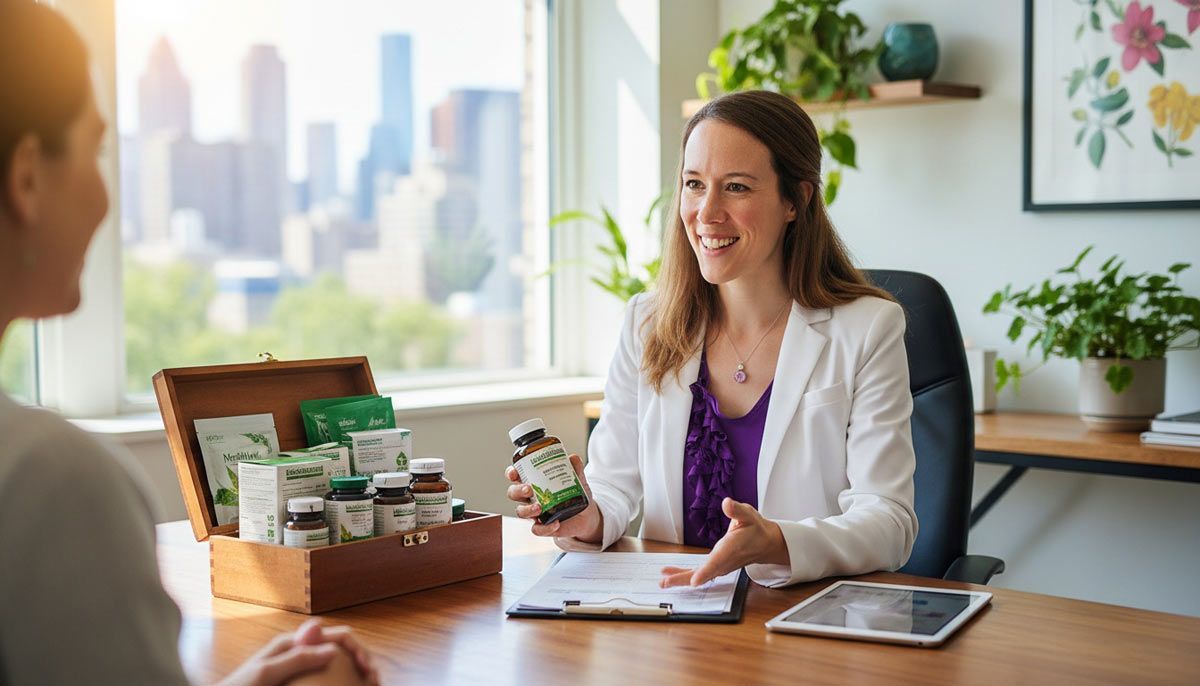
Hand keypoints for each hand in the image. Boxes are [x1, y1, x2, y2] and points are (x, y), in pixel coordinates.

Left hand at [217, 619, 378, 685]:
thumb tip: (331, 647)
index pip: (336, 635)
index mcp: (295, 642)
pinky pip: (329, 679)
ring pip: (339, 664)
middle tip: (375, 679)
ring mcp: (302, 669)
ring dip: (358, 671)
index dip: (357, 646)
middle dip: (364, 658)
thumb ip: (296, 656)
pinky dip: (346, 682)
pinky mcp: (301, 682)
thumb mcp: (266, 673)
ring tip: (372, 684)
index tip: (366, 666)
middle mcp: (302, 652)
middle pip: (343, 649)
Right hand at [505, 453, 602, 543]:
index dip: (511, 473)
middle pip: (513, 493)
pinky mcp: (543, 527)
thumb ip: (575, 469)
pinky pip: (537, 529)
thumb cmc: (575, 493)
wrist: (586, 515)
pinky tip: (555, 524)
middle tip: (529, 488)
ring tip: (539, 508)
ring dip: (527, 510)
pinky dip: (544, 528)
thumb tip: (573, 458)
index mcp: (534, 481)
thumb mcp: (577, 479)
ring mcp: (535, 513)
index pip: (516, 476)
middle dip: (517, 490)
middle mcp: (530, 497)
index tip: (514, 473)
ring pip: (521, 512)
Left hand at [659, 498, 788, 587]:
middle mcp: (725, 561)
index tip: (695, 580)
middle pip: (704, 573)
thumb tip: (727, 503)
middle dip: (685, 579)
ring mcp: (720, 567)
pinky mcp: (716, 567)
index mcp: (732, 548)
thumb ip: (737, 510)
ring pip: (699, 576)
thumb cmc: (755, 528)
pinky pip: (699, 574)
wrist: (764, 543)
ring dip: (681, 579)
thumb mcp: (748, 514)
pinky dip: (685, 575)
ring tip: (663, 581)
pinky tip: (671, 575)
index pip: (718, 561)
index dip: (706, 571)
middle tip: (665, 582)